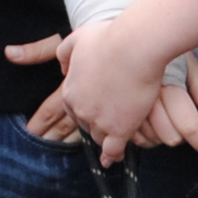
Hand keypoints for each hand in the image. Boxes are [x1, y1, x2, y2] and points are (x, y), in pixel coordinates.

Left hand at [12, 13, 197, 164]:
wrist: (134, 48)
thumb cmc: (108, 38)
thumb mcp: (77, 39)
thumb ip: (65, 53)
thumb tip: (63, 69)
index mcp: (69, 91)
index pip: (70, 109)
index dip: (81, 111)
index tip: (87, 113)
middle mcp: (80, 110)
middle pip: (84, 124)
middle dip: (92, 126)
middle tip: (99, 129)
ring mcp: (99, 121)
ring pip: (98, 137)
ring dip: (104, 139)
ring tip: (109, 144)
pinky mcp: (120, 129)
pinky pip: (113, 149)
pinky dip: (112, 155)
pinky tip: (111, 159)